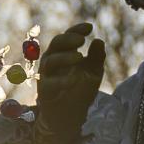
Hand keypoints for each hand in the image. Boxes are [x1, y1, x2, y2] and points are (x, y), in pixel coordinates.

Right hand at [34, 22, 105, 143]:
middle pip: (56, 44)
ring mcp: (47, 75)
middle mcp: (52, 60)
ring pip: (50, 61)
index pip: (68, 36)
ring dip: (65, 58)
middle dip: (68, 40)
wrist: (71, 116)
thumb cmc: (80, 90)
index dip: (76, 30)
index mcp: (64, 53)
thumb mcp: (93, 72)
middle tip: (81, 41)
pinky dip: (61, 81)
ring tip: (80, 57)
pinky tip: (74, 80)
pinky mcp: (45, 92)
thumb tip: (98, 40)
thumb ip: (96, 57)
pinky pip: (50, 84)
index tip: (90, 27)